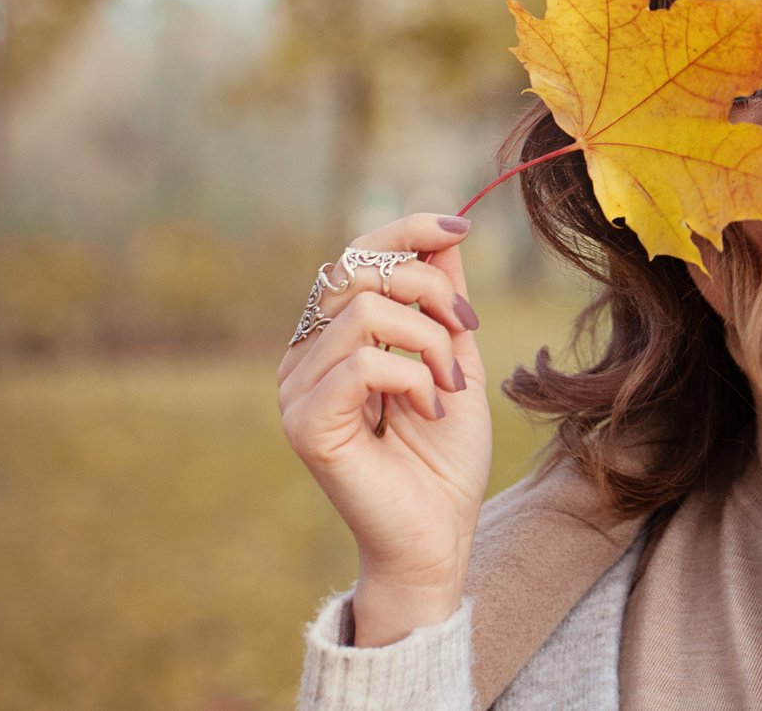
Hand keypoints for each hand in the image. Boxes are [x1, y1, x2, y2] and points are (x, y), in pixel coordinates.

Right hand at [276, 213, 490, 643]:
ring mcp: (296, 388)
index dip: (406, 229)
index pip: (356, 252)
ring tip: (448, 384)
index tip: (459, 228)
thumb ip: (443, 297)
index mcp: (333, 335)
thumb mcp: (455, 356)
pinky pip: (362, 363)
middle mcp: (304, 354)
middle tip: (465, 335)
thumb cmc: (444, 455)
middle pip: (360, 268)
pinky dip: (412, 378)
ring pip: (366, 311)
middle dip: (430, 290)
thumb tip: (445, 229)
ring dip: (429, 342)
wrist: (439, 534)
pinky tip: (427, 409)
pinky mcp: (304, 423)